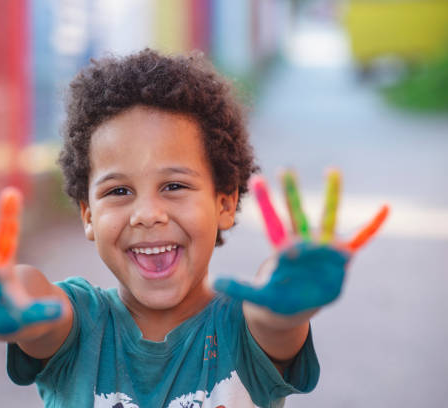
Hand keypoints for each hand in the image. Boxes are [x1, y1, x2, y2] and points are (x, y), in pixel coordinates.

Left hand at [214, 168, 389, 314]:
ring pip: (327, 218)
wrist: (295, 306)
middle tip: (285, 169)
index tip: (256, 180)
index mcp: (282, 250)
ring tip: (332, 171)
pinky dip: (371, 226)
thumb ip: (237, 288)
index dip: (265, 203)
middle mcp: (302, 243)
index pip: (272, 222)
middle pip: (296, 214)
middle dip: (291, 194)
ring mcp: (322, 249)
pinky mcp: (339, 259)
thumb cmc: (275, 298)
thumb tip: (210, 284)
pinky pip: (359, 239)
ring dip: (331, 196)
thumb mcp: (256, 296)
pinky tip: (384, 208)